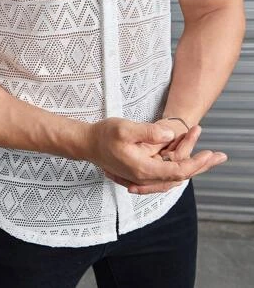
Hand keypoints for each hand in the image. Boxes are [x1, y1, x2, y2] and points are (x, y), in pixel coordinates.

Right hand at [87, 117, 226, 193]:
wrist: (86, 143)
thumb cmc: (103, 135)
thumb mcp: (125, 128)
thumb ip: (148, 132)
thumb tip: (171, 134)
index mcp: (143, 169)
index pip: (178, 172)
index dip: (196, 164)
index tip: (211, 154)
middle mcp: (144, 177)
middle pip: (179, 176)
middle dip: (200, 165)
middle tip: (220, 156)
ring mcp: (142, 176)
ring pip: (172, 174)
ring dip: (190, 162)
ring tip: (205, 148)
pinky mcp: (140, 171)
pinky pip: (164, 172)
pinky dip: (177, 163)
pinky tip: (183, 151)